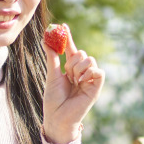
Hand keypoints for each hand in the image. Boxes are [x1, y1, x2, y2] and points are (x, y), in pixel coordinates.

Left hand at [43, 29, 103, 143]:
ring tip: (74, 81)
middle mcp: (81, 73)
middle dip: (73, 61)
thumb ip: (51, 57)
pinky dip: (89, 73)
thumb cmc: (53, 100)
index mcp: (70, 70)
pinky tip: (81, 82)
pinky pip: (99, 72)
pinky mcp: (96, 88)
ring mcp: (89, 80)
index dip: (68, 38)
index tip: (63, 25)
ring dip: (79, 68)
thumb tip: (45, 39)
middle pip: (82, 53)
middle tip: (68, 74)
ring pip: (90, 60)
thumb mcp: (51, 75)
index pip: (70, 50)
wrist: (58, 118)